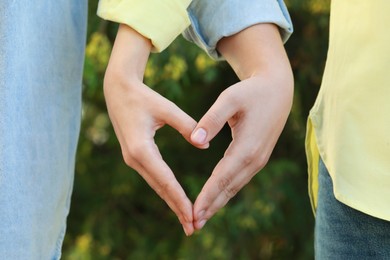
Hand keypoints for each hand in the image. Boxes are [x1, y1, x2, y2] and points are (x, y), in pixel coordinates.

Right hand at [104, 25, 205, 235]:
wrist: (118, 91)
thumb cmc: (143, 97)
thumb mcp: (166, 108)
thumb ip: (186, 125)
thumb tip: (205, 145)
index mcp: (141, 148)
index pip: (165, 180)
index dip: (179, 198)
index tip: (193, 214)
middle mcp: (134, 158)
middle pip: (160, 188)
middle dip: (176, 208)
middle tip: (192, 228)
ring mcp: (133, 159)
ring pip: (156, 185)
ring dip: (171, 202)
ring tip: (187, 219)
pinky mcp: (135, 156)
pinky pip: (153, 177)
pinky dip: (165, 190)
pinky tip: (175, 199)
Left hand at [190, 24, 293, 229]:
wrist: (277, 90)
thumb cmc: (251, 92)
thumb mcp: (230, 98)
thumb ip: (211, 119)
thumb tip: (195, 141)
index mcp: (247, 147)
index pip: (222, 178)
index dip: (207, 196)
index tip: (193, 212)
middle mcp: (254, 159)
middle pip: (229, 188)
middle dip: (211, 207)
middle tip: (193, 224)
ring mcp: (258, 160)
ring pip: (234, 186)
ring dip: (218, 202)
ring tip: (202, 217)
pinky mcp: (257, 158)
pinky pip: (238, 179)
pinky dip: (225, 192)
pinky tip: (215, 198)